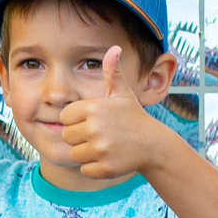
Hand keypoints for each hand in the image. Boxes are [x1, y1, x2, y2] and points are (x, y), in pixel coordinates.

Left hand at [58, 47, 176, 180]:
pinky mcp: (104, 168)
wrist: (153, 145)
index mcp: (94, 108)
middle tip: (100, 135)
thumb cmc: (133, 117)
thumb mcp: (122, 93)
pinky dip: (94, 167)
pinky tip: (109, 158)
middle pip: (67, 136)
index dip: (76, 120)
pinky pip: (85, 170)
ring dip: (86, 153)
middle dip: (80, 137)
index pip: (64, 117)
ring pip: (74, 154)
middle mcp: (95, 128)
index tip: (93, 121)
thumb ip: (112, 72)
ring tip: (105, 146)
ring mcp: (100, 149)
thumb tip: (114, 48)